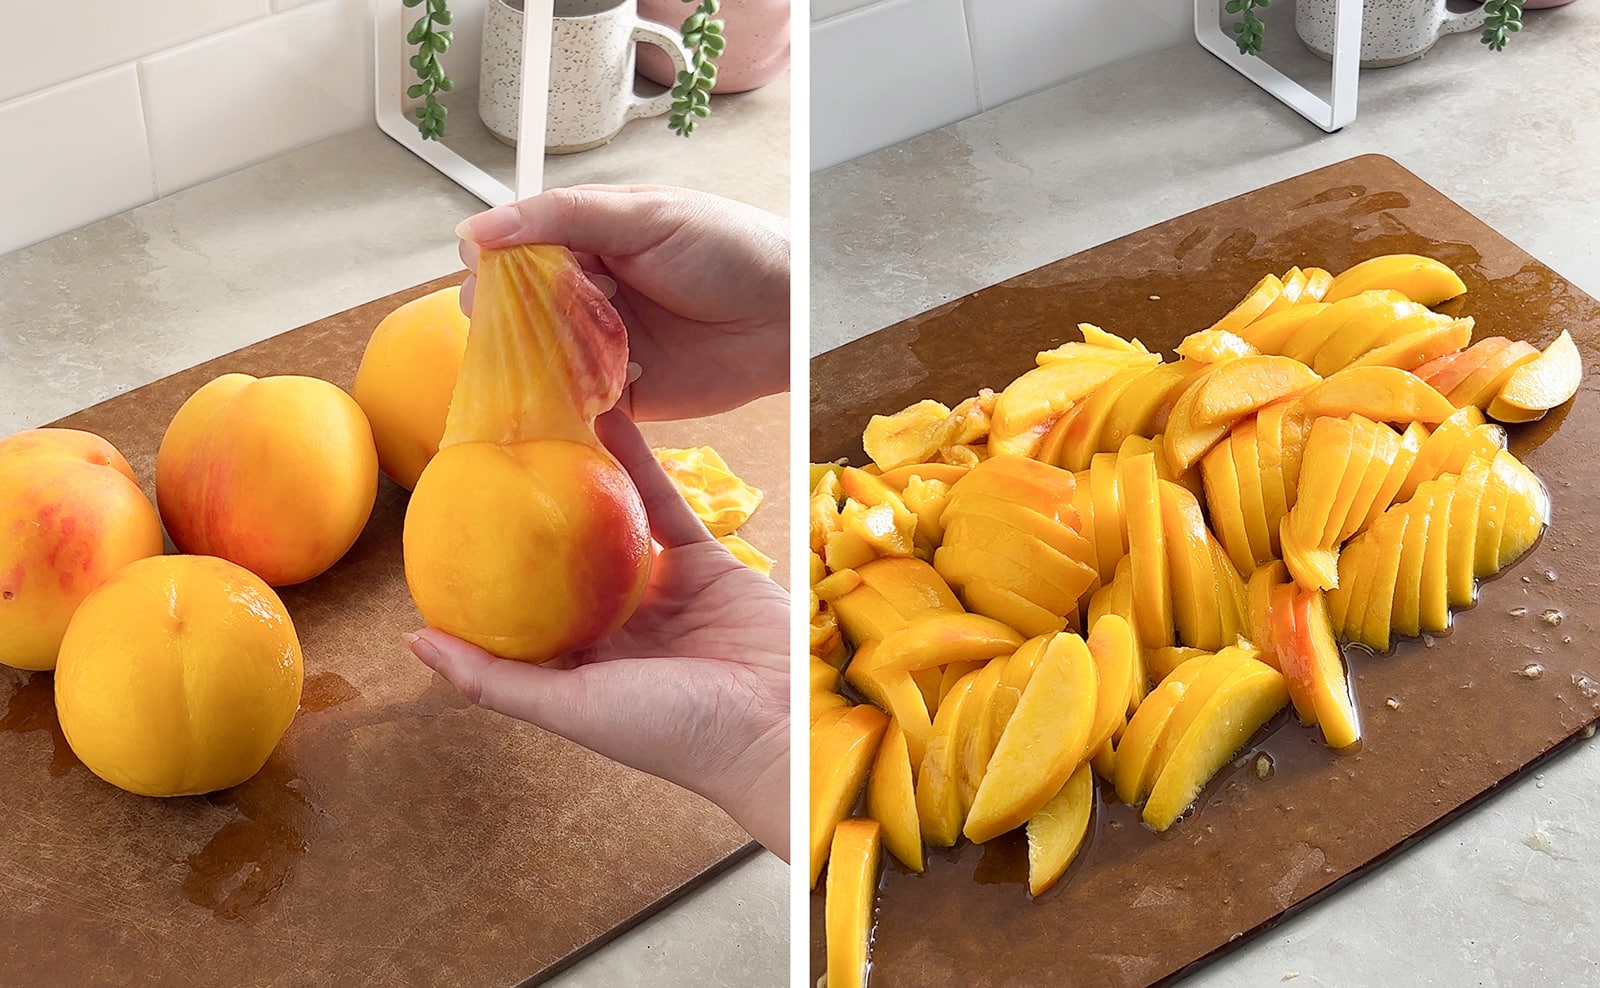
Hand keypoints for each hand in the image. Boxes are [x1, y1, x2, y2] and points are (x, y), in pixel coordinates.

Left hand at [404, 409, 789, 859]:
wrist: (780, 725)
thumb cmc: (673, 733)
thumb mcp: (571, 708)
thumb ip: (494, 679)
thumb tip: (413, 641)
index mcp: (579, 666)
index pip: (518, 614)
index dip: (484, 572)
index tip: (445, 523)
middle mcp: (616, 627)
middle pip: (562, 562)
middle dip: (528, 518)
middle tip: (488, 460)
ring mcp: (661, 591)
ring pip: (611, 524)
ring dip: (582, 478)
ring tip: (542, 429)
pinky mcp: (705, 561)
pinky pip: (664, 504)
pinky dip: (640, 462)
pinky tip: (609, 420)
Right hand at [455, 185, 789, 421]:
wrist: (790, 313)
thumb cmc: (729, 247)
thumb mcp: (643, 215)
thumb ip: (562, 217)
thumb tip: (475, 231)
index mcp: (587, 242)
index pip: (516, 252)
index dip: (494, 265)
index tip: (484, 275)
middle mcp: (588, 296)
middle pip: (519, 311)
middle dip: (506, 320)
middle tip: (509, 324)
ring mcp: (604, 348)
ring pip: (541, 361)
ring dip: (531, 364)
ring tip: (535, 360)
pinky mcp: (625, 397)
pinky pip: (578, 405)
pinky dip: (563, 404)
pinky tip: (558, 399)